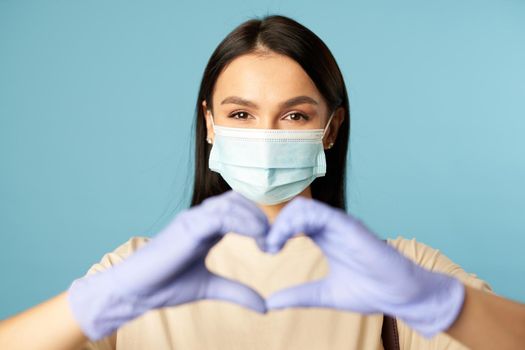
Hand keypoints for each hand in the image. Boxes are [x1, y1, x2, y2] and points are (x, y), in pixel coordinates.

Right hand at [67, 190, 269, 340]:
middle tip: (273, 242)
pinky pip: (221, 216)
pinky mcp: (187, 227)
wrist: (135, 292)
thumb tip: (265, 306)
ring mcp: (192, 219)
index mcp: (205, 227)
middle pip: (238, 200)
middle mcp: (199, 218)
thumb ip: (237, 292)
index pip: (237, 208)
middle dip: (260, 217)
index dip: (258, 221)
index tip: (271, 246)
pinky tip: (257, 237)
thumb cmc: (166, 286)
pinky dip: (243, 223)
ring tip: (267, 241)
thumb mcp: (210, 288)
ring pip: (231, 204)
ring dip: (255, 219)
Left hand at [264, 196, 464, 338]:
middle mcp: (331, 227)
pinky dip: (298, 221)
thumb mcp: (325, 294)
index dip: (275, 231)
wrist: (401, 297)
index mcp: (324, 237)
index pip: (292, 221)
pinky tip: (288, 240)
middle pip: (294, 210)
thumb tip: (269, 303)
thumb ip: (298, 295)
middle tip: (268, 247)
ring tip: (274, 245)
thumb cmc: (370, 292)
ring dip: (283, 222)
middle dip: (275, 225)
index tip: (267, 250)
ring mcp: (341, 224)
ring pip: (303, 207)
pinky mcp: (350, 226)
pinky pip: (319, 213)